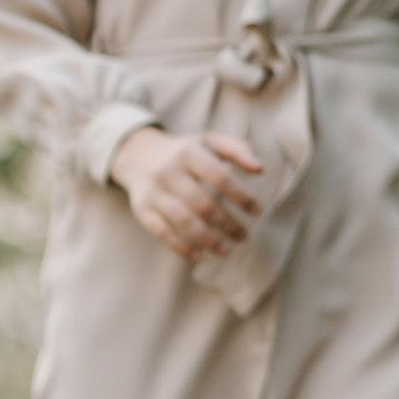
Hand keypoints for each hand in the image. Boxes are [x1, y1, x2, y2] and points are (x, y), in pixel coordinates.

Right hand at [111, 125, 262, 261]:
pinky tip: (198, 256)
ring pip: (183, 221)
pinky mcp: (141, 209)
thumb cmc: (186, 151)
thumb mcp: (210, 141)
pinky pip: (161, 232)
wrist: (138, 154)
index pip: (219, 177)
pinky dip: (180, 247)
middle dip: (227, 224)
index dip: (241, 196)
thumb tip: (261, 169)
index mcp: (189, 153)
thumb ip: (238, 150)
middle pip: (202, 203)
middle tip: (245, 237)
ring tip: (227, 251)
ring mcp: (153, 192)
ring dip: (208, 239)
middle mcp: (168, 172)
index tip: (257, 212)